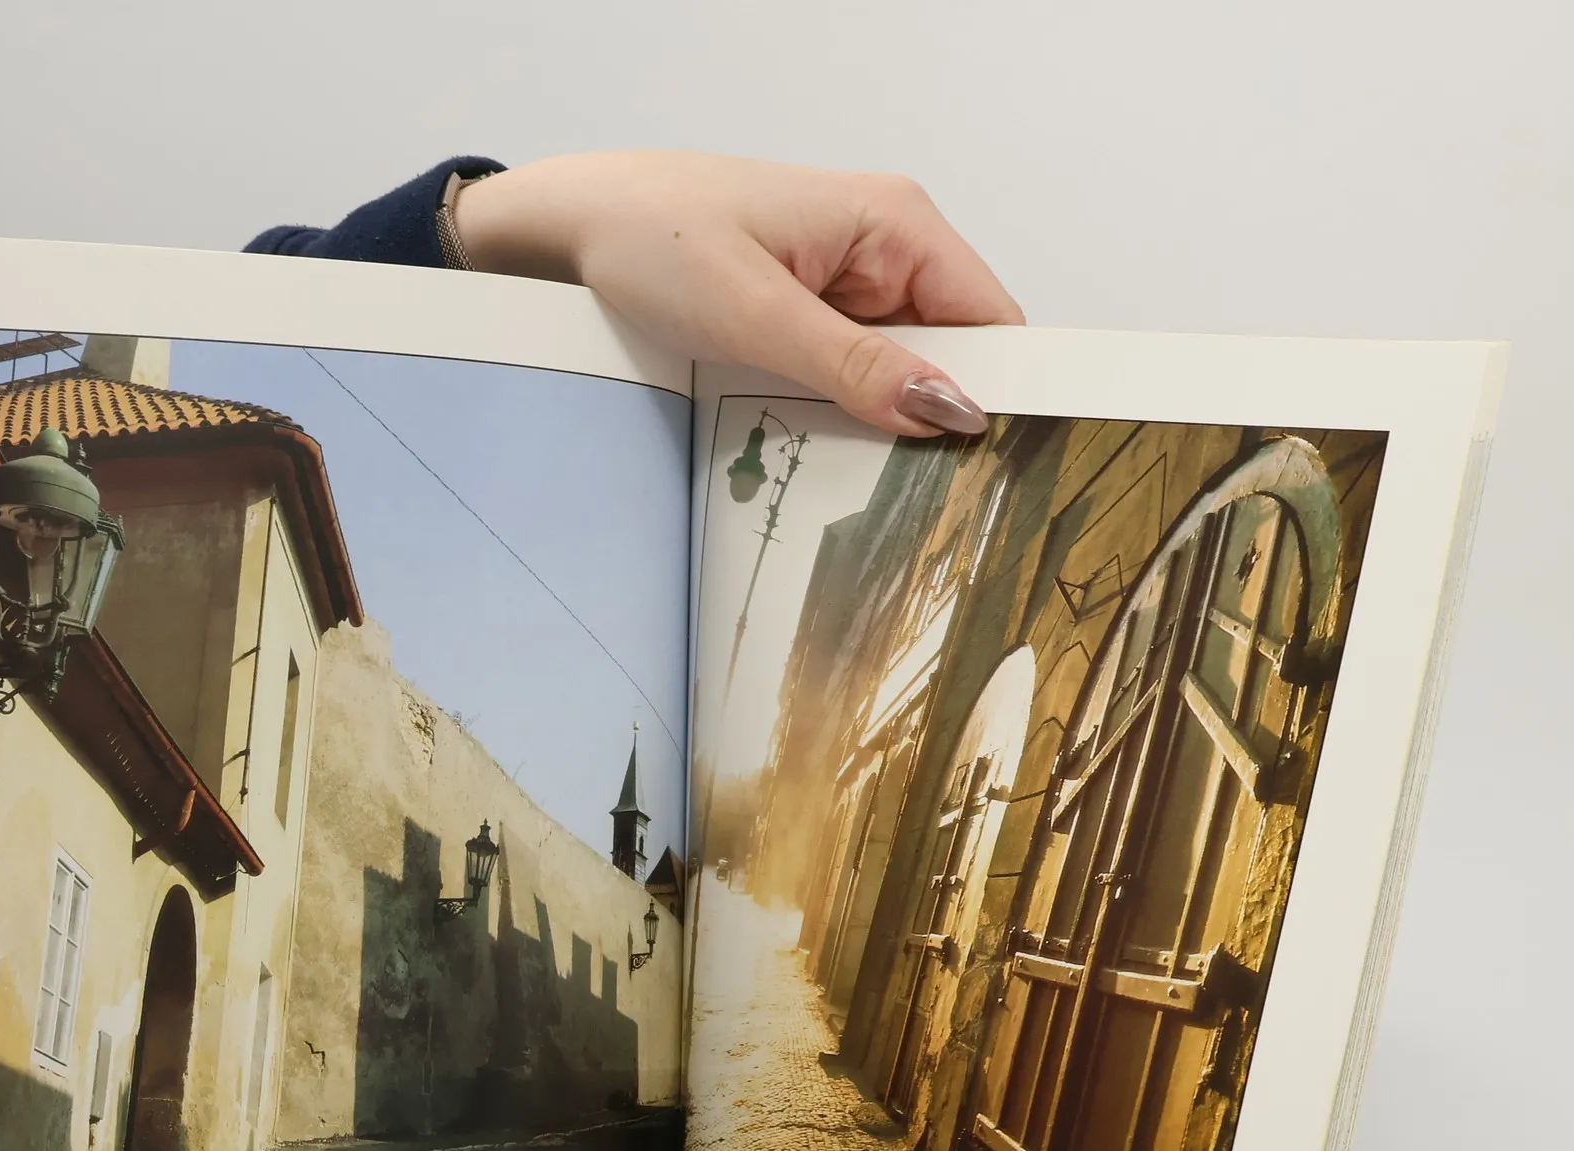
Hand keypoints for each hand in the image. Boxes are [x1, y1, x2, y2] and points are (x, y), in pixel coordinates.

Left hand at [453, 152, 1022, 436]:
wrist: (568, 227)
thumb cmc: (651, 236)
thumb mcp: (755, 312)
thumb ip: (855, 367)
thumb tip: (950, 412)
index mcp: (896, 223)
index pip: (995, 321)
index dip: (1006, 395)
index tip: (999, 474)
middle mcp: (886, 250)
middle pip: (955, 356)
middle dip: (941, 423)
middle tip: (927, 504)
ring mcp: (850, 287)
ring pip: (903, 377)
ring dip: (888, 428)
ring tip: (873, 488)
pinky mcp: (812, 317)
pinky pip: (855, 378)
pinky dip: (846, 417)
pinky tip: (828, 455)